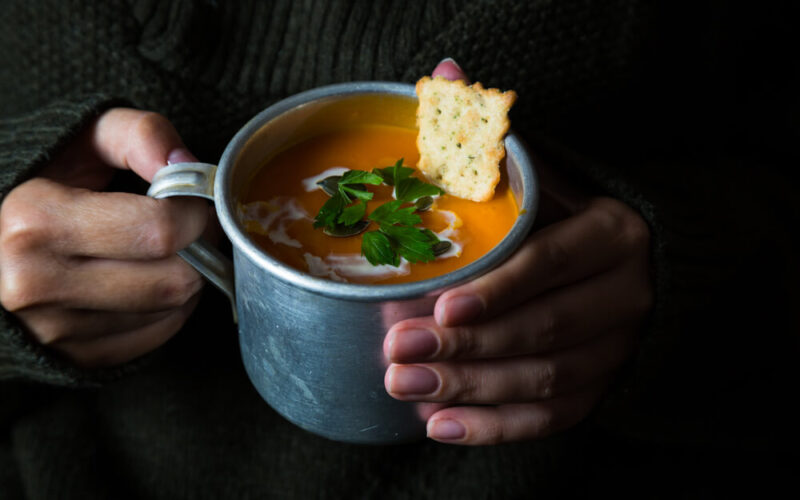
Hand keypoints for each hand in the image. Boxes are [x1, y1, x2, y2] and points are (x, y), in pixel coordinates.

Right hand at [0, 109, 208, 366]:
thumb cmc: (47, 186)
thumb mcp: (84, 143)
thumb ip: (139, 135)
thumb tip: (189, 164)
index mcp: (35, 222)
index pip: (160, 229)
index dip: (196, 213)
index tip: (194, 202)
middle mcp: (36, 283)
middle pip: (174, 278)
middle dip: (200, 248)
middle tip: (194, 227)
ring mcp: (54, 329)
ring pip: (172, 309)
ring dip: (189, 277)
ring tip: (168, 250)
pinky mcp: (75, 356)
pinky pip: (157, 335)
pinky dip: (170, 308)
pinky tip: (149, 279)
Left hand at [382, 59, 653, 444]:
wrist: (639, 263)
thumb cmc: (573, 213)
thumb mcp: (546, 172)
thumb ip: (496, 135)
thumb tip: (445, 69)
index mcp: (610, 234)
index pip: (552, 265)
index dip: (499, 291)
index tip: (442, 307)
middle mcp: (623, 295)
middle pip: (545, 331)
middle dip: (467, 347)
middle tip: (398, 352)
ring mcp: (617, 347)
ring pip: (547, 380)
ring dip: (472, 391)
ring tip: (406, 389)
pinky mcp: (604, 386)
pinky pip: (555, 418)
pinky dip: (498, 427)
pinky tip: (443, 426)